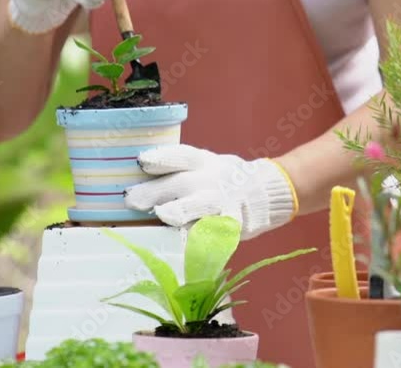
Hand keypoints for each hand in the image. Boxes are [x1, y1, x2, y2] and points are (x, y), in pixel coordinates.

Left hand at [126, 145, 298, 237]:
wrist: (269, 191)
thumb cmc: (226, 179)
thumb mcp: (209, 165)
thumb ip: (181, 171)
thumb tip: (138, 178)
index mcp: (205, 162)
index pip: (182, 157)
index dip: (162, 158)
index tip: (141, 162)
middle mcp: (213, 179)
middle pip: (184, 183)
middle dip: (157, 191)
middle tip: (131, 199)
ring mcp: (225, 202)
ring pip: (202, 205)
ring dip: (182, 209)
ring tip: (163, 215)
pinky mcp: (234, 223)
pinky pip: (216, 231)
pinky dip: (201, 238)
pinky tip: (183, 245)